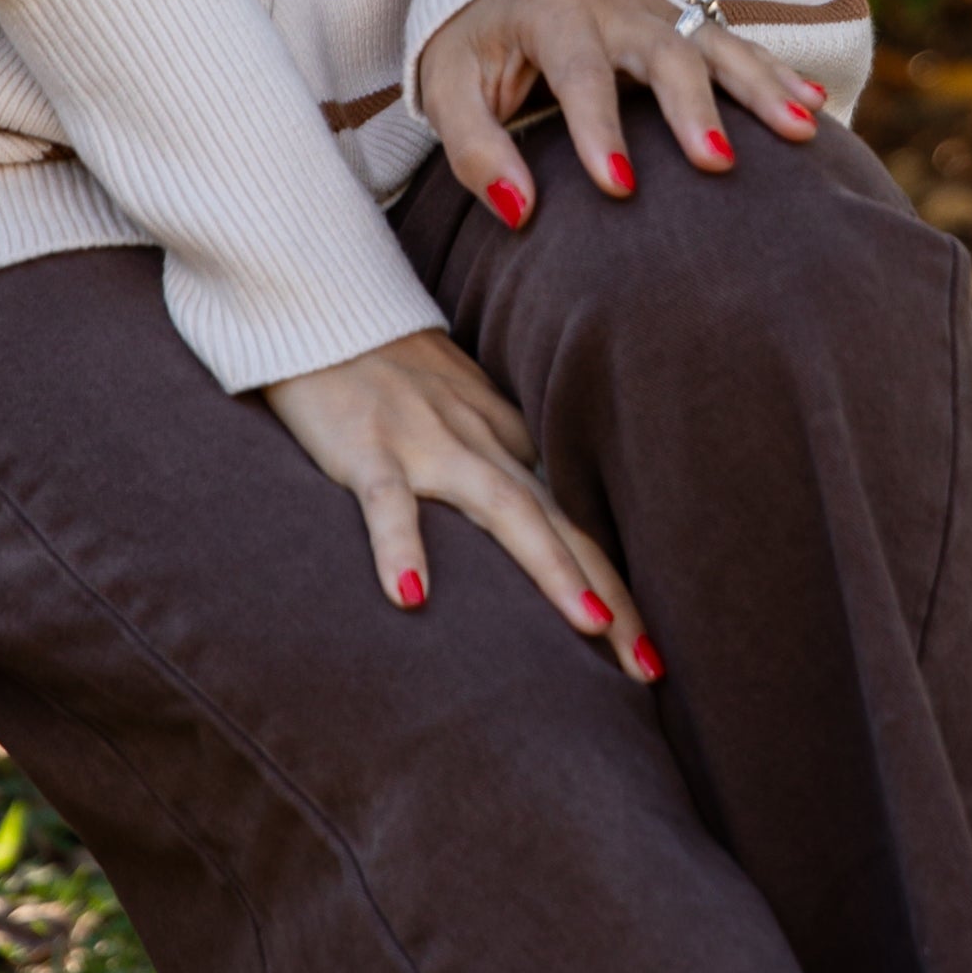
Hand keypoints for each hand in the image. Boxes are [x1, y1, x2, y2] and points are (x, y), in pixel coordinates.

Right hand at [263, 325, 658, 675]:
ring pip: (502, 505)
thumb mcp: (458, 409)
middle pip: (559, 521)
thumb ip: (496, 455)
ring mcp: (426, 442)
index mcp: (500, 438)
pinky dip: (401, 545)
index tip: (649, 648)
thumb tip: (538, 511)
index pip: (570, 516)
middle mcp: (479, 441)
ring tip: (590, 624)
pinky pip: (386, 499)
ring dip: (550, 565)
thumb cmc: (387, 369)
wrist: (322, 308)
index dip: (613, 579)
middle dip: (609, 591)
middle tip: (649, 664)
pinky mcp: (366, 445)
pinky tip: (410, 597)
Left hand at [415, 0, 822, 228]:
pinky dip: (776, 74)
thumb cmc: (475, 48)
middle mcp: (613, 3)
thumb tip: (520, 211)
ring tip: (800, 129)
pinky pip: (737, 46)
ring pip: (716, 43)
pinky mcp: (683, 25)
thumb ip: (473, 148)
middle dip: (694, 107)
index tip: (619, 189)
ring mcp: (657, 10)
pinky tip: (814, 108)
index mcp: (551, 12)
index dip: (598, 129)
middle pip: (664, 50)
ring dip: (760, 86)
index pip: (580, 72)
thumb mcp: (450, 88)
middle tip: (717, 166)